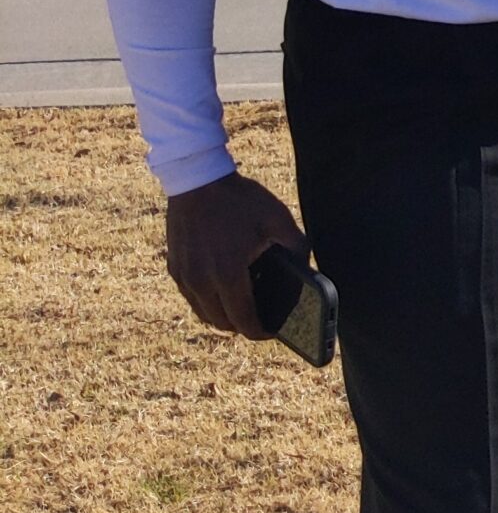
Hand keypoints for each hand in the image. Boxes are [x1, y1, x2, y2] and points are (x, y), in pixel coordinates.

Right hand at [165, 170, 305, 339]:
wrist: (197, 180)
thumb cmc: (240, 200)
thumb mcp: (279, 220)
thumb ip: (297, 249)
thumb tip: (308, 272)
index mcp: (228, 274)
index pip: (244, 321)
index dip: (260, 333)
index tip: (273, 332)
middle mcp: (201, 281)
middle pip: (222, 323)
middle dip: (244, 327)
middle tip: (262, 318)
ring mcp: (183, 276)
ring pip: (203, 313)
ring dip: (223, 316)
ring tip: (245, 305)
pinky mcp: (174, 268)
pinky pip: (192, 297)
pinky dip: (208, 301)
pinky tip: (225, 288)